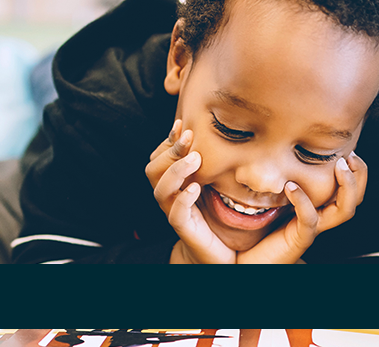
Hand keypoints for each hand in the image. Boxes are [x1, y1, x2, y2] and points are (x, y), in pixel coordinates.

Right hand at [145, 120, 234, 263]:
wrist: (218, 253)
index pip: (158, 157)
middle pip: (152, 169)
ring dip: (175, 171)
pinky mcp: (185, 229)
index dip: (167, 141)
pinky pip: (175, 213)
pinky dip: (183, 199)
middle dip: (169, 151)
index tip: (183, 125)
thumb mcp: (213, 186)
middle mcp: (169, 197)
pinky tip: (196, 188)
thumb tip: (226, 136)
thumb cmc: (217, 219)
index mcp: (174, 184)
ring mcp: (174, 213)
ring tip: (195, 159)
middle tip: (190, 137)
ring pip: (160, 189)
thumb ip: (211, 166)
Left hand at [236, 152, 367, 263]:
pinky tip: (291, 186)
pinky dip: (303, 201)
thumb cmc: (262, 230)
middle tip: (350, 156)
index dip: (356, 172)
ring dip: (346, 186)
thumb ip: (284, 181)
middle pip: (355, 200)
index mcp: (320, 209)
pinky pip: (310, 220)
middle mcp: (322, 219)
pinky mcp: (300, 238)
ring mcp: (313, 229)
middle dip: (359, 176)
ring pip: (344, 211)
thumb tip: (280, 150)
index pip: (349, 191)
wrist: (253, 261)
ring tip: (338, 166)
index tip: (348, 151)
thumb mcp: (276, 198)